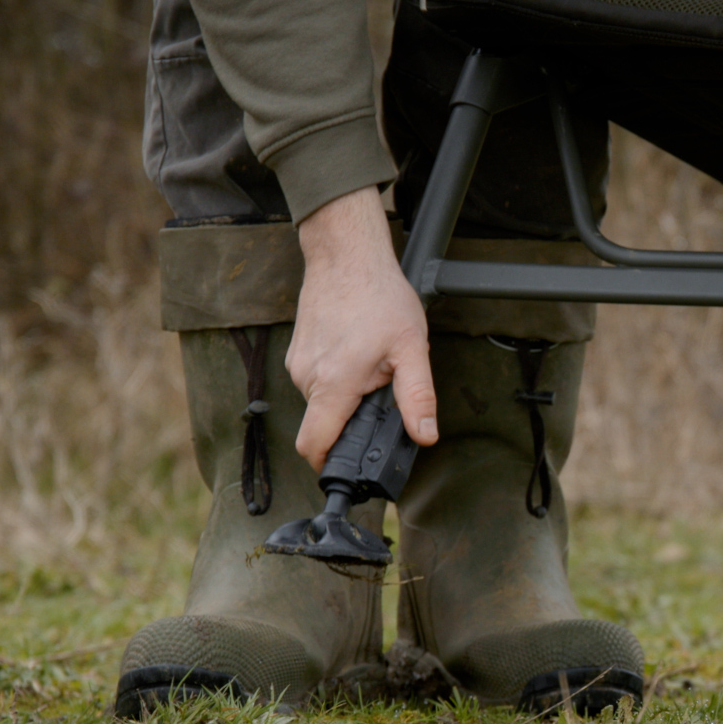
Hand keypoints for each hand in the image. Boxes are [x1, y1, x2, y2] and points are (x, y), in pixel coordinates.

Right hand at [286, 187, 437, 470]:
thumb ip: (418, 397)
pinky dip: (337, 379)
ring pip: (320, 403)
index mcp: (334, 384)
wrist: (347, 256)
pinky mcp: (298, 353)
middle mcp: (307, 378)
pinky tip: (357, 354)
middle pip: (323, 425)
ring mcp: (299, 364)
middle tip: (380, 398)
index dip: (330, 465)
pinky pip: (315, 381)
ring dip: (346, 398)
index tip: (350, 467)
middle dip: (352, 424)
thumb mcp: (412, 349)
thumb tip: (425, 436)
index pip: (314, 446)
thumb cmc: (380, 297)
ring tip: (372, 366)